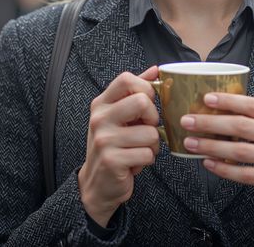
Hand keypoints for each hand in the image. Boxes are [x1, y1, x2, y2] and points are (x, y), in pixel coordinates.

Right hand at [78, 66, 160, 226]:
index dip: (145, 90)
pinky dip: (147, 160)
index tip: (146, 106)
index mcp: (101, 103)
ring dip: (152, 145)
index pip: (127, 79)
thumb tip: (156, 70)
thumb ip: (136, 92)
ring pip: (151, 133)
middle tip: (145, 129)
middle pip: (143, 102)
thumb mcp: (119, 116)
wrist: (97, 184)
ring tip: (137, 150)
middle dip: (153, 119)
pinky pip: (147, 154)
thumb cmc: (114, 146)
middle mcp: (99, 118)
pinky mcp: (112, 160)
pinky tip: (134, 163)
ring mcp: (104, 139)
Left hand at [181, 94, 253, 228]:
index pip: (252, 105)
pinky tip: (208, 163)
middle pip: (241, 126)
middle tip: (188, 121)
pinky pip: (244, 174)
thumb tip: (215, 109)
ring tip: (191, 143)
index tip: (206, 98)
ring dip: (211, 146)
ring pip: (240, 151)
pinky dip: (223, 169)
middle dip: (211, 123)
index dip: (228, 100)